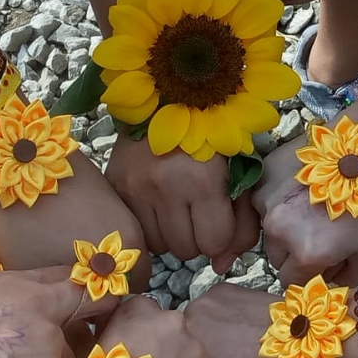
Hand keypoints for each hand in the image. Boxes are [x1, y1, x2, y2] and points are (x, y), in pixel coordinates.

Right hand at [106, 135, 258, 272]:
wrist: (169, 91)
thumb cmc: (215, 133)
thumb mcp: (242, 172)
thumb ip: (242, 222)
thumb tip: (221, 266)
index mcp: (202, 180)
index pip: (214, 242)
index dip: (221, 235)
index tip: (220, 217)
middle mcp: (164, 187)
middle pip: (186, 250)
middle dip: (197, 236)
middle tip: (198, 209)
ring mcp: (134, 187)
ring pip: (159, 246)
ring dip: (172, 234)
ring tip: (178, 205)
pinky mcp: (114, 185)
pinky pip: (136, 230)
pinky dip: (150, 225)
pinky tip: (158, 203)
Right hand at [184, 283, 357, 357]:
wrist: (315, 350)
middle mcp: (183, 330)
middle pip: (181, 348)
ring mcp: (202, 304)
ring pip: (197, 326)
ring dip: (210, 337)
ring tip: (240, 352)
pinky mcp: (222, 289)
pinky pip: (213, 308)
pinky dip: (225, 319)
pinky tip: (247, 333)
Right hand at [252, 133, 357, 285]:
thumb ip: (347, 280)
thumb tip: (328, 286)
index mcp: (306, 253)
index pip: (290, 281)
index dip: (307, 275)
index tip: (319, 265)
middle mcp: (279, 230)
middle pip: (276, 257)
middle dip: (293, 254)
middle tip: (317, 235)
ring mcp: (266, 201)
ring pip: (268, 229)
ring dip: (284, 227)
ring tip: (310, 209)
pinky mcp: (263, 178)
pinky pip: (264, 202)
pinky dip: (279, 202)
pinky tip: (302, 190)